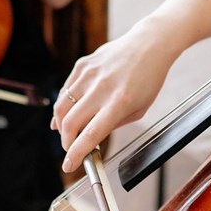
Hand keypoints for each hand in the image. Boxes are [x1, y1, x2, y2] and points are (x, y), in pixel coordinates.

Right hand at [53, 23, 180, 172]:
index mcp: (119, 102)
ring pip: (62, 107)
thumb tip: (88, 138)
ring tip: (68, 132)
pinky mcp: (83, 64)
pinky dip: (64, 105)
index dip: (76, 154)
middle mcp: (101, 88)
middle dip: (66, 142)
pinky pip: (66, 90)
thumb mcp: (138, 109)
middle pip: (69, 123)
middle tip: (71, 149)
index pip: (90, 134)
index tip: (68, 166)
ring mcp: (89, 74)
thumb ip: (113, 124)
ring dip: (61, 125)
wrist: (149, 44)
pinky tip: (67, 113)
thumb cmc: (148, 80)